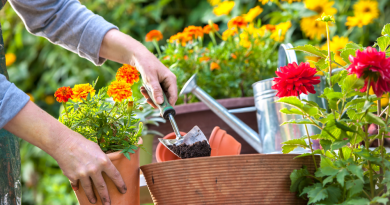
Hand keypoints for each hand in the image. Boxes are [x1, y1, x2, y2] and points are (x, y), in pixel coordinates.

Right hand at [4, 101, 125, 204]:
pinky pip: (77, 185)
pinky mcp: (73, 177)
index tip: (123, 190)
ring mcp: (83, 174)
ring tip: (94, 201)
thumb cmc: (83, 144)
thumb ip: (102, 160)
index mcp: (104, 161)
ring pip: (89, 189)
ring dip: (92, 197)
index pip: (115, 176)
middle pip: (102, 187)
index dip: (120, 184)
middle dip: (106, 197)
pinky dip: (78, 187)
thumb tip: (106, 169)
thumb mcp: (97, 149)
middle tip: (109, 204)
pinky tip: (78, 190)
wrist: (64, 143)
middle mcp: (94, 169)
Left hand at [134, 49, 176, 107]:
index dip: (168, 105)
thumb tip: (160, 102)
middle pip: (167, 98)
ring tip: (143, 91)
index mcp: (171, 79)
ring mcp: (164, 83)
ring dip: (151, 96)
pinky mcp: (159, 84)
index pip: (173, 96)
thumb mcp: (150, 79)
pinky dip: (149, 93)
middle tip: (147, 100)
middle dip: (156, 100)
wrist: (139, 57)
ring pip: (160, 96)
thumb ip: (156, 90)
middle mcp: (169, 82)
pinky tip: (143, 89)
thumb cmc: (147, 65)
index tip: (161, 112)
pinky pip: (156, 93)